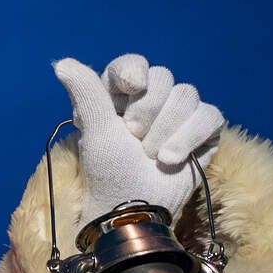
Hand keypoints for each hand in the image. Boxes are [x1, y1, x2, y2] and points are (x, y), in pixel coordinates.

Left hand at [54, 53, 223, 222]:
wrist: (135, 209)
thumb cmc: (109, 172)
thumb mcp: (95, 131)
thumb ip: (86, 93)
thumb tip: (62, 63)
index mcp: (119, 97)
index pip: (132, 65)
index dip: (133, 72)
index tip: (131, 87)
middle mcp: (150, 100)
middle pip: (163, 77)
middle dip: (148, 111)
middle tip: (134, 139)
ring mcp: (178, 114)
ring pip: (187, 94)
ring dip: (166, 129)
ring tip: (152, 155)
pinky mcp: (202, 129)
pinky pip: (210, 114)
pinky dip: (189, 137)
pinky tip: (171, 159)